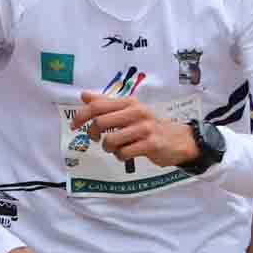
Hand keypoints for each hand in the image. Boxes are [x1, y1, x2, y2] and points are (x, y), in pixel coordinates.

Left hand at [70, 93, 194, 167]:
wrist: (179, 139)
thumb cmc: (149, 125)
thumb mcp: (129, 111)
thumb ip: (106, 104)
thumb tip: (84, 95)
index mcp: (129, 102)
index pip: (98, 106)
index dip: (81, 116)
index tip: (74, 125)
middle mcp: (137, 112)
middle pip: (100, 123)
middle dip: (93, 134)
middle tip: (96, 139)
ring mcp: (144, 128)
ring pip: (110, 140)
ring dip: (108, 148)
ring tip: (116, 148)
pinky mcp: (150, 144)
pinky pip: (123, 153)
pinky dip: (120, 156)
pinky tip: (126, 154)